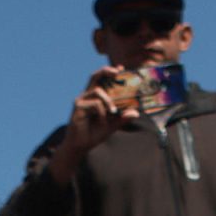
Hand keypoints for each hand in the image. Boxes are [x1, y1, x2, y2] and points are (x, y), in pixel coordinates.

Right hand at [49, 67, 138, 185]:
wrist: (80, 146)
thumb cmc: (93, 134)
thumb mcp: (112, 125)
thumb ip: (122, 118)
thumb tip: (136, 113)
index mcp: (94, 97)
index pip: (102, 80)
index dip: (110, 71)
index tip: (121, 68)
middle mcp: (87, 95)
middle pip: (95, 76)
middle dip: (107, 71)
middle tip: (118, 71)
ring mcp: (81, 100)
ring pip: (98, 91)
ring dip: (108, 100)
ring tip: (113, 112)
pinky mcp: (78, 107)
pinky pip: (95, 104)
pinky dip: (102, 112)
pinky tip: (101, 122)